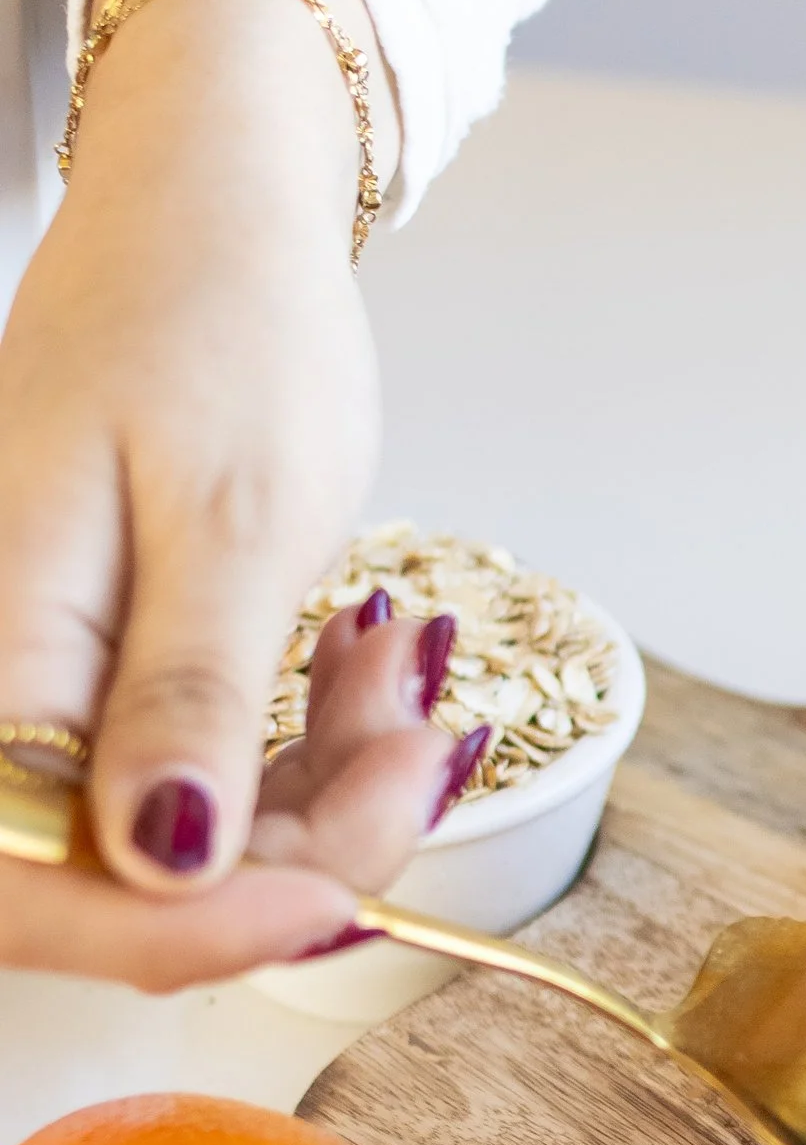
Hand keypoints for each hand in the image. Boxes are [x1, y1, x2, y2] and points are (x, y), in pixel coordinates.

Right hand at [0, 0, 454, 987]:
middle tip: (424, 754)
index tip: (339, 897)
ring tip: (410, 674)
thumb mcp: (233, 514)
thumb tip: (158, 859)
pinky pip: (215, 771)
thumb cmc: (214, 323)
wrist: (212, 216)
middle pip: (122, 878)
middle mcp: (1, 682)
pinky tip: (380, 672)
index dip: (189, 928)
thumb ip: (187, 696)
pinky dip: (319, 744)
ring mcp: (59, 687)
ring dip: (330, 789)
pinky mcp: (118, 680)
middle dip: (297, 851)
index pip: (41, 874)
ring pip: (191, 836)